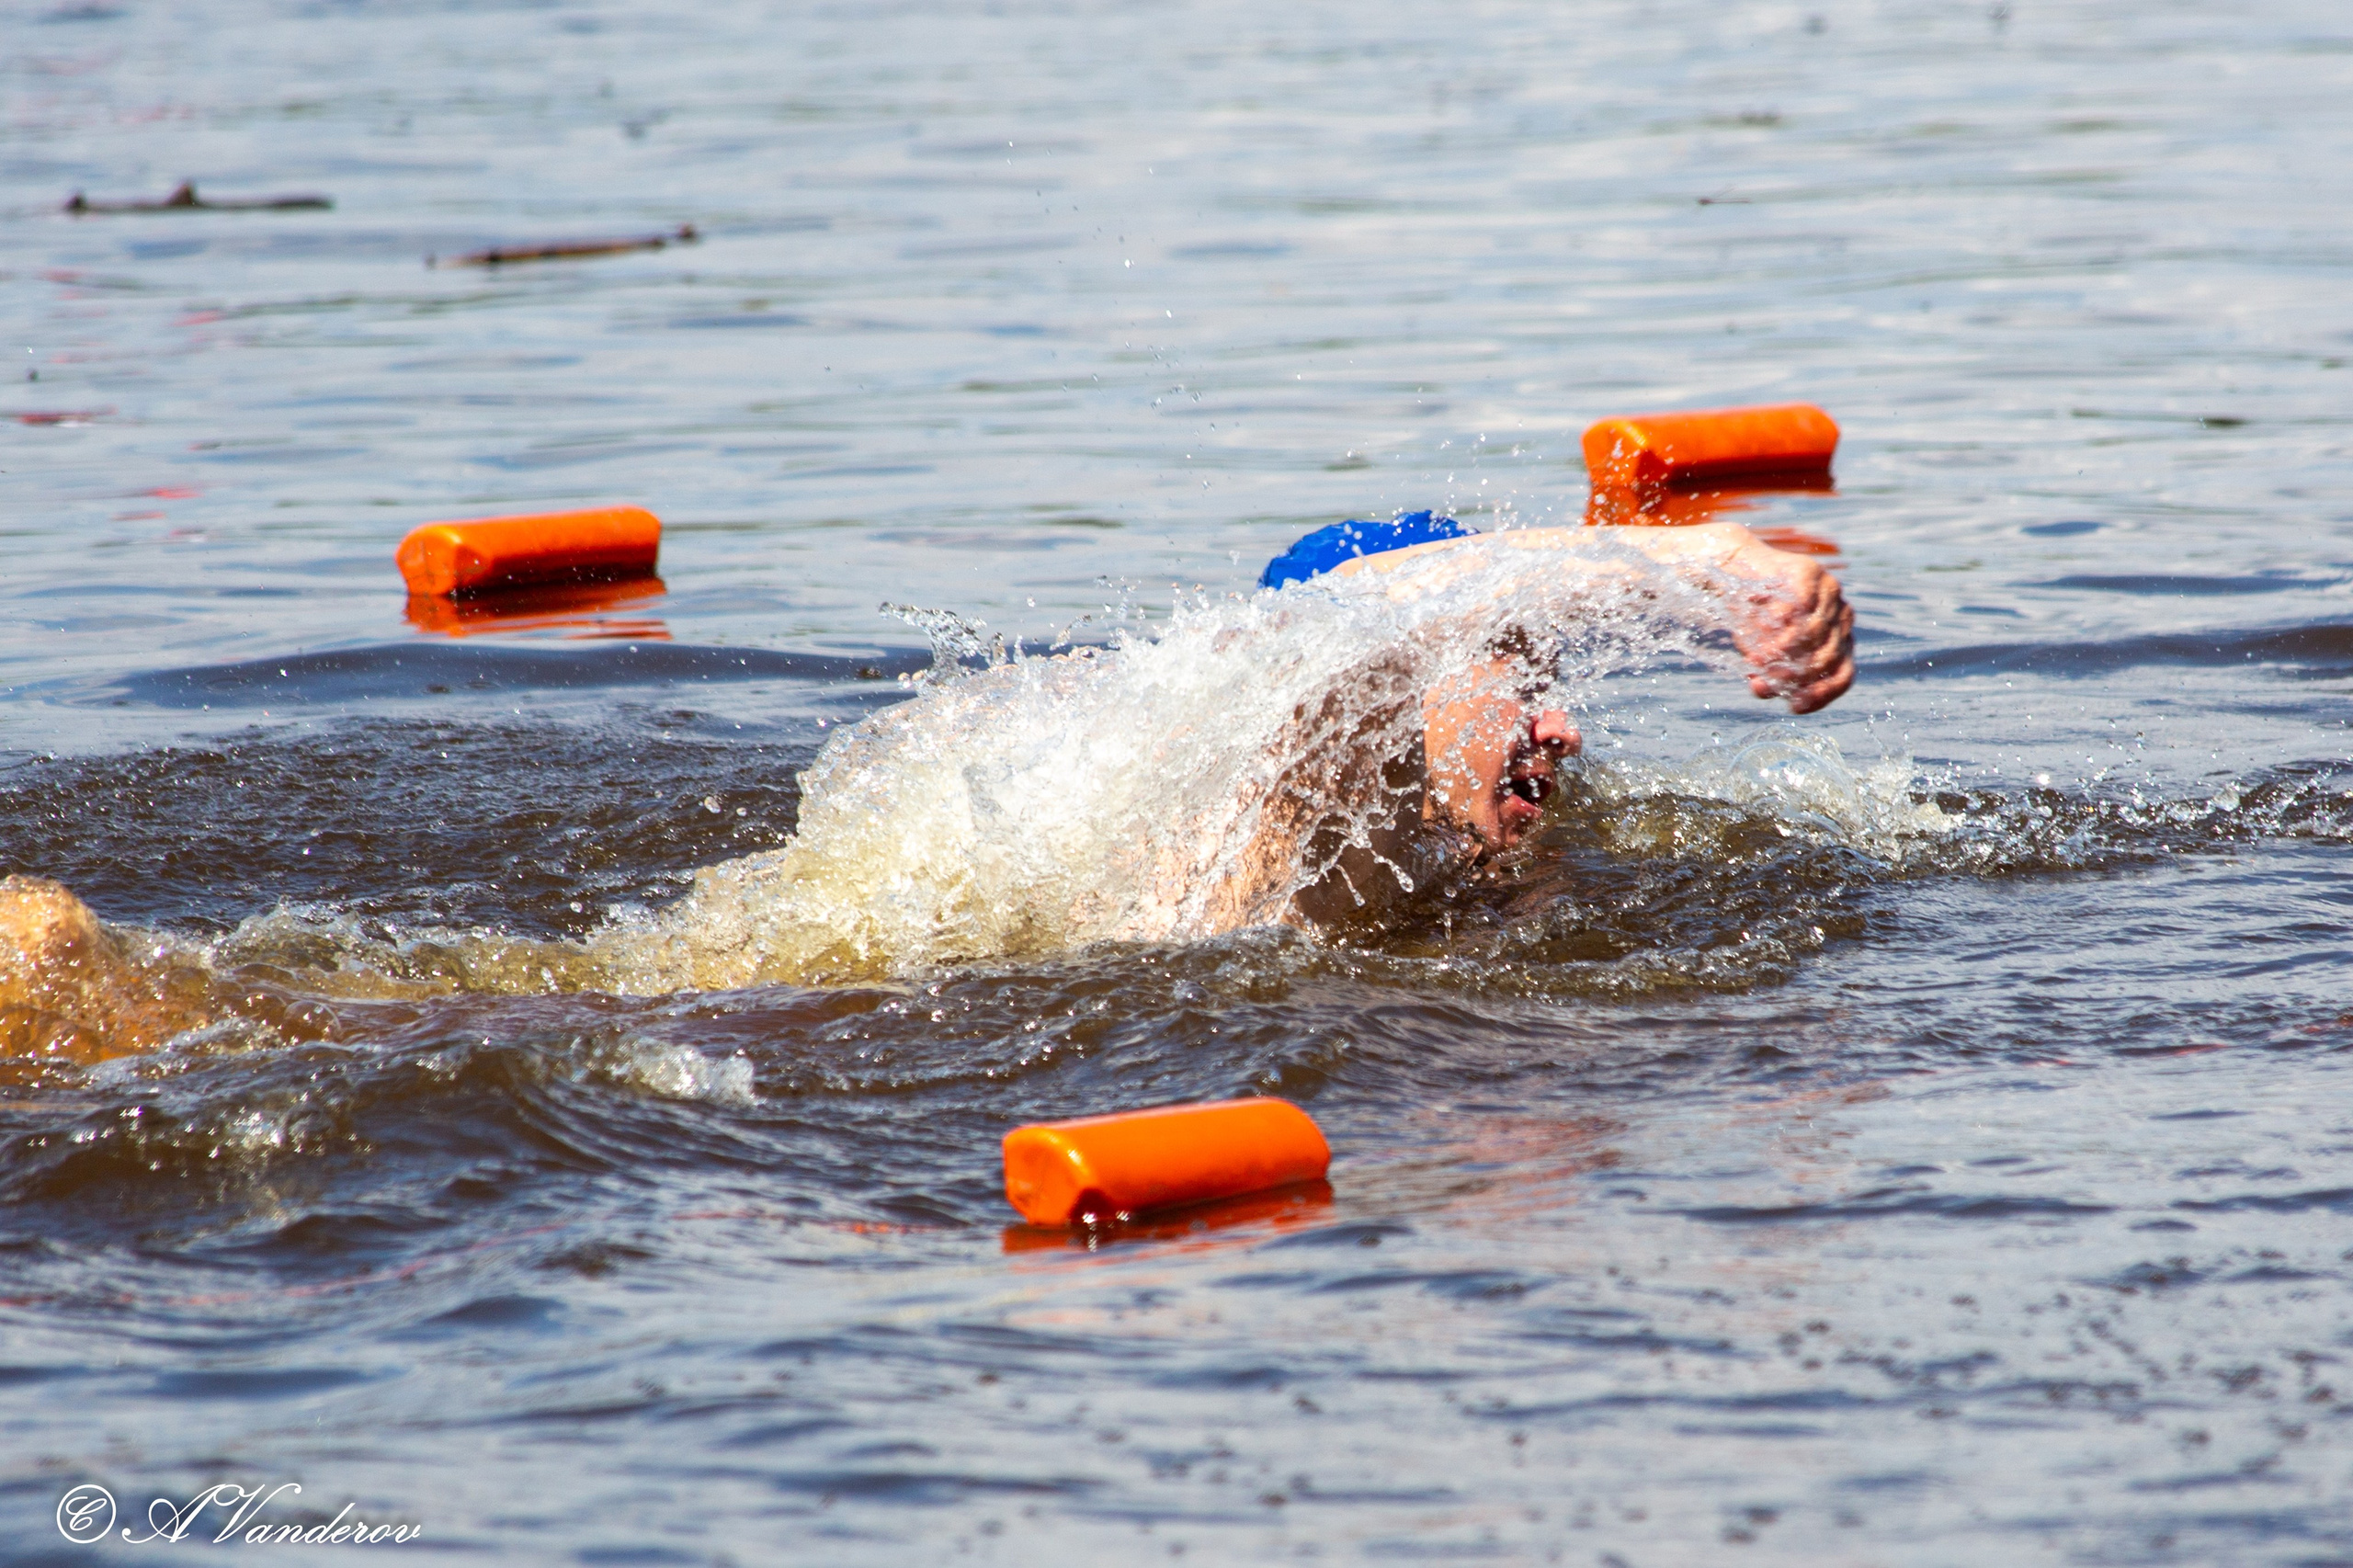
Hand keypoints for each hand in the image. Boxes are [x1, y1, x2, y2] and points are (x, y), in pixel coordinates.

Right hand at [1731, 551, 1854, 713]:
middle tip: (1761, 684)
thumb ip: (1770, 670)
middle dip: (1792, 677)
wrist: (1736, 568)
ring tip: (1754, 662)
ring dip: (1781, 654)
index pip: (1843, 674)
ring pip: (1815, 634)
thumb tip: (1761, 687)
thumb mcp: (1764, 651)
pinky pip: (1800, 607)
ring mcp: (1828, 593)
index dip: (1821, 695)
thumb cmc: (1753, 614)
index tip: (1793, 707)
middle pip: (1828, 657)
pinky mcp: (1809, 574)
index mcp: (1838, 638)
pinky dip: (1778, 628)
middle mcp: (1840, 616)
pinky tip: (1760, 634)